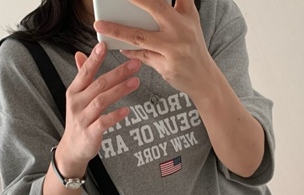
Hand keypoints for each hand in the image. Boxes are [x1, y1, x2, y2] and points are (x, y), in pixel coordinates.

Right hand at [58, 42, 140, 174]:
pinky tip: (127, 110)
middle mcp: (77, 103)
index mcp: (74, 92)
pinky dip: (115, 116)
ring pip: (102, 101)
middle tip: (135, 64)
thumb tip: (80, 54)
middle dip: (118, 73)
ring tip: (135, 82)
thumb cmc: (79, 120)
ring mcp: (83, 118)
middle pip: (98, 84)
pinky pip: (103, 122)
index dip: (94, 58)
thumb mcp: (77, 97)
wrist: (72, 148)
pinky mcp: (90, 133)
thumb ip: (81, 76)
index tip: (104, 45)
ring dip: (120, 90)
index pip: (85, 72)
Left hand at [93, 0, 213, 96]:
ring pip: (140, 36)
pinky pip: (141, 56)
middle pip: (155, 7)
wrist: (204, 79)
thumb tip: (143, 3)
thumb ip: (175, 8)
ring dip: (117, 30)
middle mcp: (181, 28)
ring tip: (99, 25)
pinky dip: (128, 51)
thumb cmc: (192, 48)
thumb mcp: (189, 23)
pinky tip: (118, 46)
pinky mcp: (166, 65)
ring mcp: (173, 48)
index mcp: (187, 14)